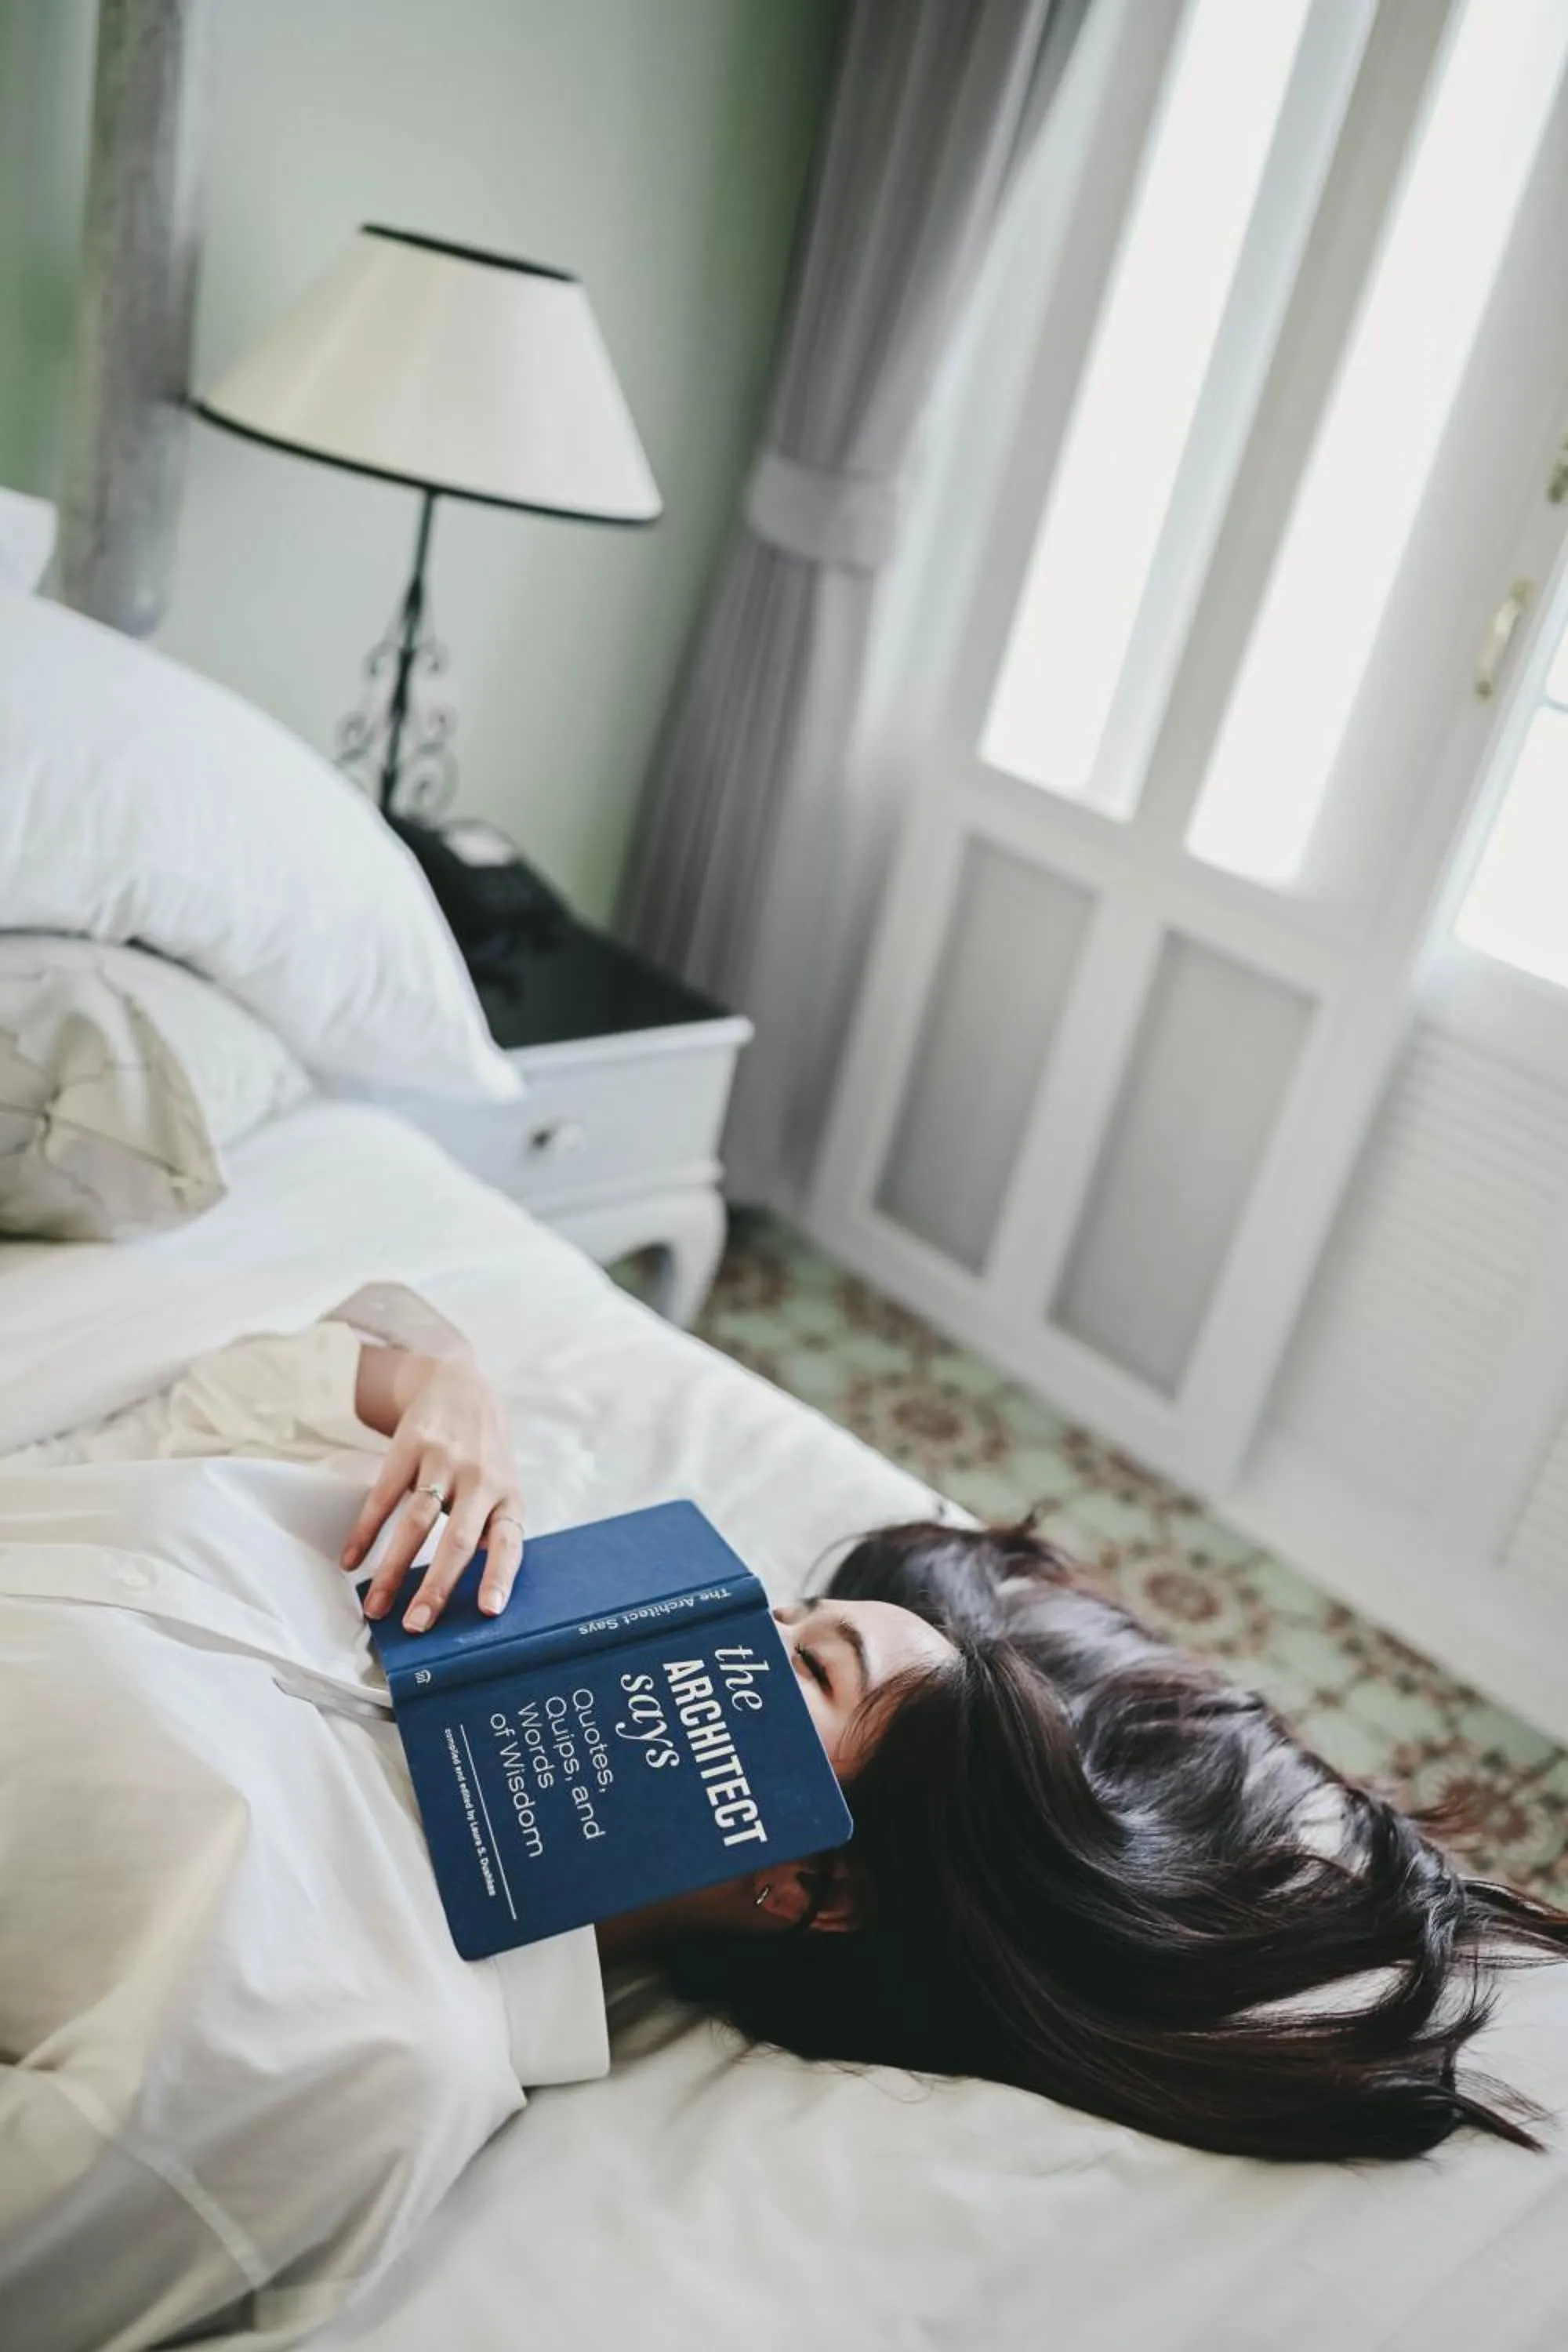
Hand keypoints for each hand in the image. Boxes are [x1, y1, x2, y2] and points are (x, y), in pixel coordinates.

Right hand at [340, 1349, 524, 1628]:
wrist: (461, 1386)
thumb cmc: (484, 1457)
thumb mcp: (503, 1488)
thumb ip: (492, 1532)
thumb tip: (480, 1597)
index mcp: (508, 1497)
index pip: (508, 1543)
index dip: (499, 1576)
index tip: (488, 1611)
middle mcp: (481, 1479)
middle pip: (456, 1541)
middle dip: (435, 1587)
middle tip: (416, 1627)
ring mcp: (446, 1461)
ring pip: (416, 1523)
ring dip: (393, 1569)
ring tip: (375, 1607)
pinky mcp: (411, 1445)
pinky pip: (384, 1495)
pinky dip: (365, 1531)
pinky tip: (351, 1559)